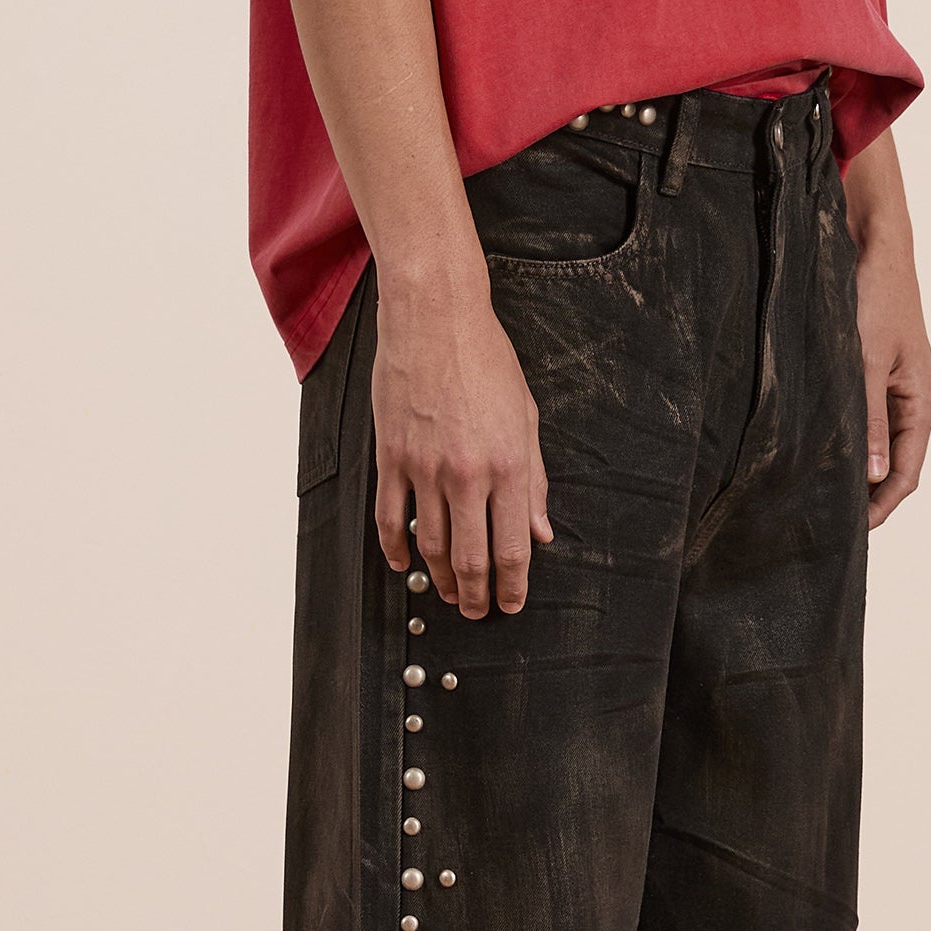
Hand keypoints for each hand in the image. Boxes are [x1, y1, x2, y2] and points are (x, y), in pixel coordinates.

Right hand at [371, 272, 553, 616]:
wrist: (435, 319)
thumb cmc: (486, 361)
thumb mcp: (528, 419)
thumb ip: (534, 482)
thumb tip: (541, 532)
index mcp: (509, 465)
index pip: (513, 549)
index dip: (513, 587)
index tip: (511, 605)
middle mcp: (467, 474)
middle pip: (470, 559)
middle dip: (477, 596)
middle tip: (479, 612)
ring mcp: (424, 468)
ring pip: (429, 547)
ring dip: (440, 580)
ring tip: (450, 594)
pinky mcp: (390, 457)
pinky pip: (389, 518)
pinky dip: (395, 549)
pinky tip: (403, 563)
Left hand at [851, 215, 930, 526]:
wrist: (874, 248)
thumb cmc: (875, 298)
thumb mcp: (865, 361)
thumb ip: (868, 420)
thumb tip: (873, 475)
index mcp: (923, 404)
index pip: (906, 475)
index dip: (880, 508)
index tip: (852, 532)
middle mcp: (915, 403)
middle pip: (896, 467)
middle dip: (867, 497)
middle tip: (828, 522)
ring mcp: (898, 390)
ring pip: (880, 446)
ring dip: (857, 471)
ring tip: (821, 495)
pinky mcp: (878, 376)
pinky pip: (868, 423)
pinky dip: (850, 443)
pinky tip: (822, 453)